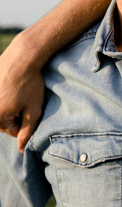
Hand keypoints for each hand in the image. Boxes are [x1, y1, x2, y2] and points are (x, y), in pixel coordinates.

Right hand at [0, 36, 44, 152]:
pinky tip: (12, 85)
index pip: (13, 131)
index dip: (26, 121)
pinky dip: (4, 93)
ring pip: (1, 109)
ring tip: (18, 90)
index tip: (31, 107)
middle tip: (25, 98)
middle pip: (4, 120)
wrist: (22, 56)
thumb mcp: (33, 110)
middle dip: (16, 113)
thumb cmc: (30, 84)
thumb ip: (27, 131)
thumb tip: (21, 149)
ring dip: (10, 103)